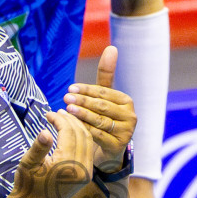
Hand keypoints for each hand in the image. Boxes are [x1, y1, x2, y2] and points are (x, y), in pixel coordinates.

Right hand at [8, 110, 94, 197]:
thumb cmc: (26, 185)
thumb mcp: (28, 164)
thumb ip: (38, 147)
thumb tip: (46, 131)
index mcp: (67, 166)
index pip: (69, 133)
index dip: (59, 119)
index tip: (48, 113)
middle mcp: (82, 169)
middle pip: (81, 134)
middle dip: (70, 120)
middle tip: (57, 111)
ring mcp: (86, 173)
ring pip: (88, 141)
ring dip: (77, 127)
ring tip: (63, 118)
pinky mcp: (87, 175)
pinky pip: (88, 150)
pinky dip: (81, 137)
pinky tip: (69, 131)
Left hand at [63, 46, 136, 170]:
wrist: (108, 149)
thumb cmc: (104, 117)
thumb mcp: (104, 97)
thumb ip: (106, 74)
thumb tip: (111, 47)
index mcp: (126, 101)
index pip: (104, 92)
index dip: (87, 89)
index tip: (70, 87)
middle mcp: (130, 116)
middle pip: (102, 106)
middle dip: (83, 101)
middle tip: (66, 97)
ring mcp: (126, 132)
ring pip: (100, 120)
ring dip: (82, 114)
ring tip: (68, 109)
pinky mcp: (119, 145)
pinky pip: (98, 135)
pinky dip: (84, 129)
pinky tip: (71, 125)